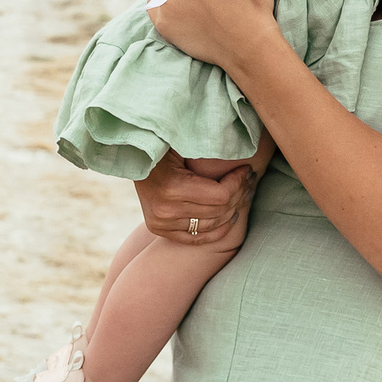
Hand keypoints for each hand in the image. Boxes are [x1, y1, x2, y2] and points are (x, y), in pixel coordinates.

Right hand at [134, 150, 251, 244]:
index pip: (221, 196)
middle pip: (219, 211)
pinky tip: (230, 218)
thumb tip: (239, 147)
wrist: (132, 155)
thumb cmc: (164, 142)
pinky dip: (216, 231)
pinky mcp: (158, 229)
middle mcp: (166, 211)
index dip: (238, 183)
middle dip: (239, 194)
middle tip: (249, 180)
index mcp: (172, 188)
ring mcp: (161, 223)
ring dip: (232, 211)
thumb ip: (208, 151)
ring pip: (211, 225)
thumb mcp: (184, 143)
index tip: (246, 170)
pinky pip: (196, 238)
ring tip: (241, 195)